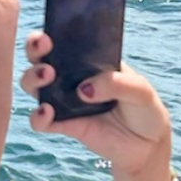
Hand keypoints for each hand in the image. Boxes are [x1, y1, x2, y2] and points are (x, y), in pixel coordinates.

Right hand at [19, 31, 171, 175]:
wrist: (147, 145)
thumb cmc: (144, 109)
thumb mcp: (141, 90)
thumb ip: (117, 83)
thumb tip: (84, 89)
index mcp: (89, 61)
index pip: (64, 40)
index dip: (50, 34)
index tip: (48, 36)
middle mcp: (71, 77)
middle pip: (40, 58)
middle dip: (34, 50)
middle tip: (44, 49)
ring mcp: (65, 101)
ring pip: (34, 86)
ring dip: (33, 79)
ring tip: (47, 77)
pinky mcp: (64, 125)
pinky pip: (42, 121)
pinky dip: (38, 116)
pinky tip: (47, 112)